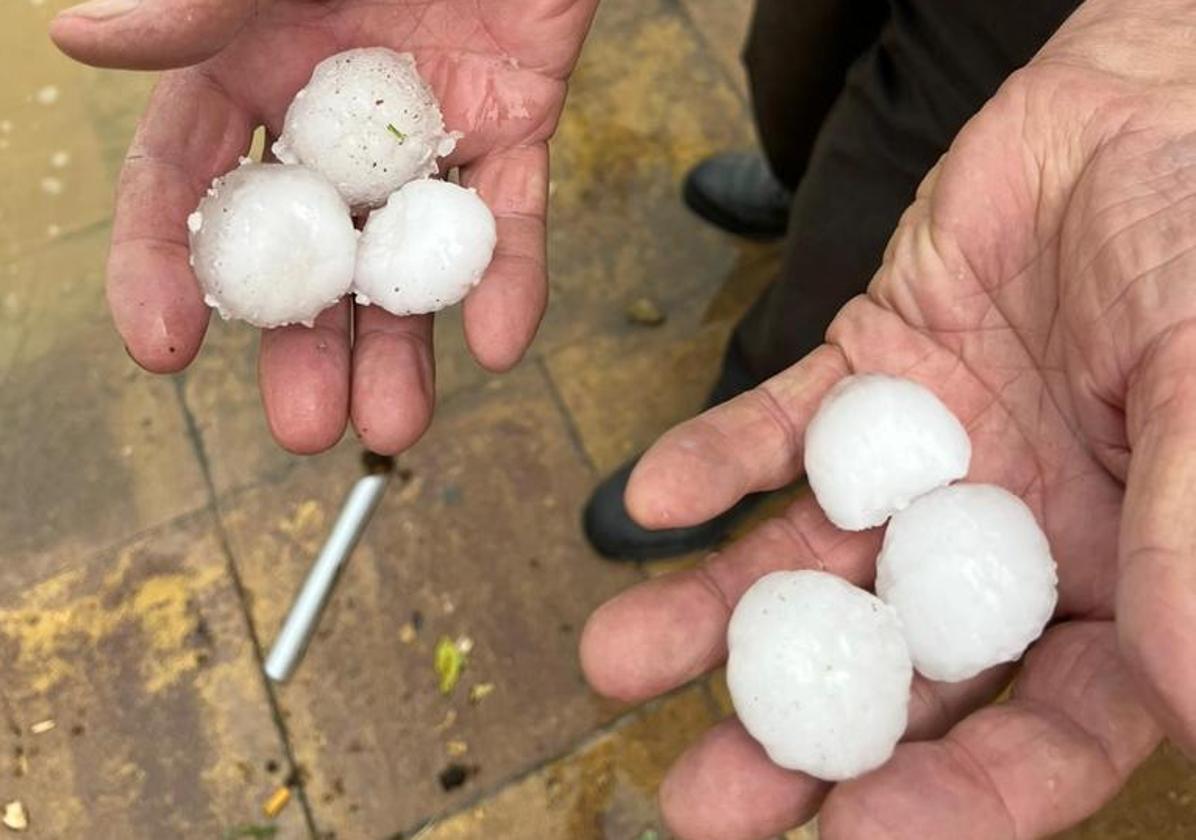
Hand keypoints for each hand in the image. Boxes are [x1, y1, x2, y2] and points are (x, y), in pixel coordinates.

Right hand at [50, 0, 596, 453]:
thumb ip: (200, 10)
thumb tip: (76, 37)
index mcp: (247, 74)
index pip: (188, 187)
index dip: (163, 267)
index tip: (161, 348)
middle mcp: (330, 123)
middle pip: (307, 259)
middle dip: (304, 348)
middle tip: (307, 430)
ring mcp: (423, 137)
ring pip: (404, 260)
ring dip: (401, 348)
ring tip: (394, 428)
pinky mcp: (514, 131)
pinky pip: (510, 217)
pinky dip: (508, 277)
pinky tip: (498, 341)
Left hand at [581, 2, 1195, 836]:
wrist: (1146, 109)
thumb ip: (1191, 531)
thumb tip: (1191, 697)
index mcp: (1118, 581)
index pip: (1043, 727)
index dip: (962, 793)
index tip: (859, 833)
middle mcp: (1007, 546)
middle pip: (898, 670)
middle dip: (798, 733)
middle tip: (698, 802)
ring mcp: (925, 467)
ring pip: (813, 563)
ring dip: (714, 613)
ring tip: (617, 660)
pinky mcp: (862, 380)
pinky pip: (779, 433)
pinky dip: (715, 462)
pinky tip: (652, 501)